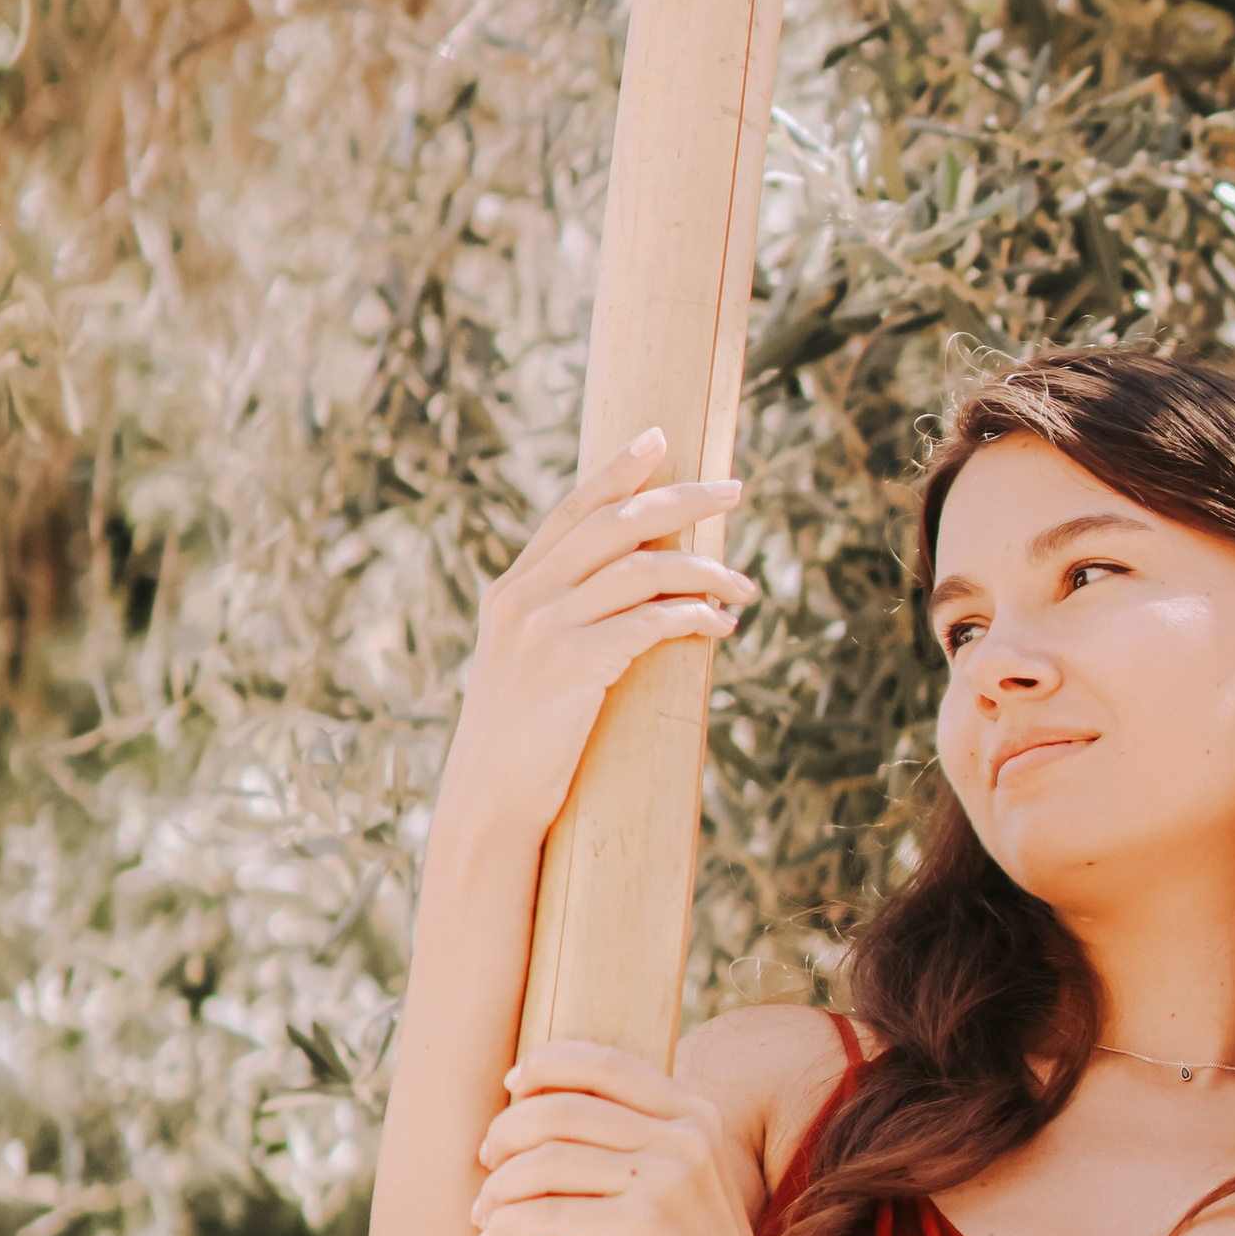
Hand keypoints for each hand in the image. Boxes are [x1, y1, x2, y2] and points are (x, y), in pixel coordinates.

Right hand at [440, 434, 754, 848]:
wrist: (488, 798)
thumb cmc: (519, 738)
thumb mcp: (526, 663)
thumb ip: (558, 619)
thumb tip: (625, 592)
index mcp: (512, 589)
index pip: (573, 510)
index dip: (618, 470)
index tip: (660, 437)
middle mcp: (525, 598)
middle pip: (616, 524)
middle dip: (682, 500)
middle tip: (733, 490)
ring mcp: (546, 630)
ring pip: (642, 570)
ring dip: (705, 571)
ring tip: (745, 586)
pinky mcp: (574, 667)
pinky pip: (650, 622)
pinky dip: (693, 615)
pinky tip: (721, 623)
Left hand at [473, 1042, 794, 1235]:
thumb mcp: (686, 1180)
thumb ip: (645, 1139)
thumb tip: (553, 1110)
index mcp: (695, 1113)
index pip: (604, 1063)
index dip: (546, 1065)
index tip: (511, 1088)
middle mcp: (684, 1136)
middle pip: (564, 1109)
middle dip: (508, 1131)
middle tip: (487, 1162)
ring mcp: (666, 1179)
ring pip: (548, 1160)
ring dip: (498, 1186)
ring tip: (483, 1212)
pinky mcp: (643, 1227)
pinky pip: (549, 1214)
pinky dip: (507, 1226)